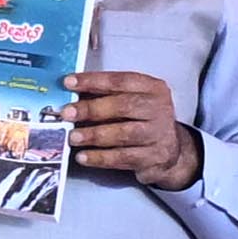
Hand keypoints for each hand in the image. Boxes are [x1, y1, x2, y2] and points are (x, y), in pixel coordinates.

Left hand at [63, 70, 201, 189]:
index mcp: (152, 89)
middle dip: (92, 109)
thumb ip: (103, 96)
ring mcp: (158, 133)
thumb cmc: (143, 121)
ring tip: (73, 137)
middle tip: (68, 113)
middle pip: (124, 106)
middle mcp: (158, 109)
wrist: (169, 151)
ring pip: (124, 133)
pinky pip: (123, 157)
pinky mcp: (153, 157)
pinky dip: (100, 157)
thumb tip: (68, 96)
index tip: (69, 83)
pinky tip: (84, 156)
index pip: (121, 80)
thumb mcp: (130, 102)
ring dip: (94, 135)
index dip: (93, 81)